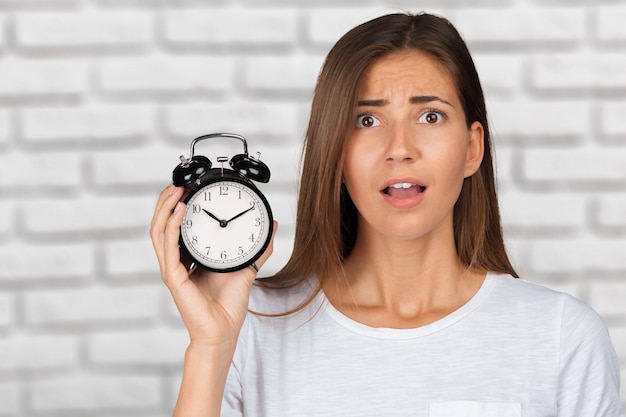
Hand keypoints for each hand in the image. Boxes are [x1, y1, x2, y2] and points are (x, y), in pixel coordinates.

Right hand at [150, 184, 276, 347]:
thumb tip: (272, 227)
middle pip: (162, 226)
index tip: (187, 189)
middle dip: (166, 202)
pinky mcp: (174, 277)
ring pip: (159, 232)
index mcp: (189, 259)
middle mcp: (177, 262)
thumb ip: (259, 247)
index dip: (177, 207)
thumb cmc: (228, 305)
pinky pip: (168, 247)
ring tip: (174, 191)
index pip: (176, 228)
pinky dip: (172, 226)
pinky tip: (179, 211)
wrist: (223, 331)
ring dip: (164, 209)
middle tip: (176, 183)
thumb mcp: (247, 267)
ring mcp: (173, 269)